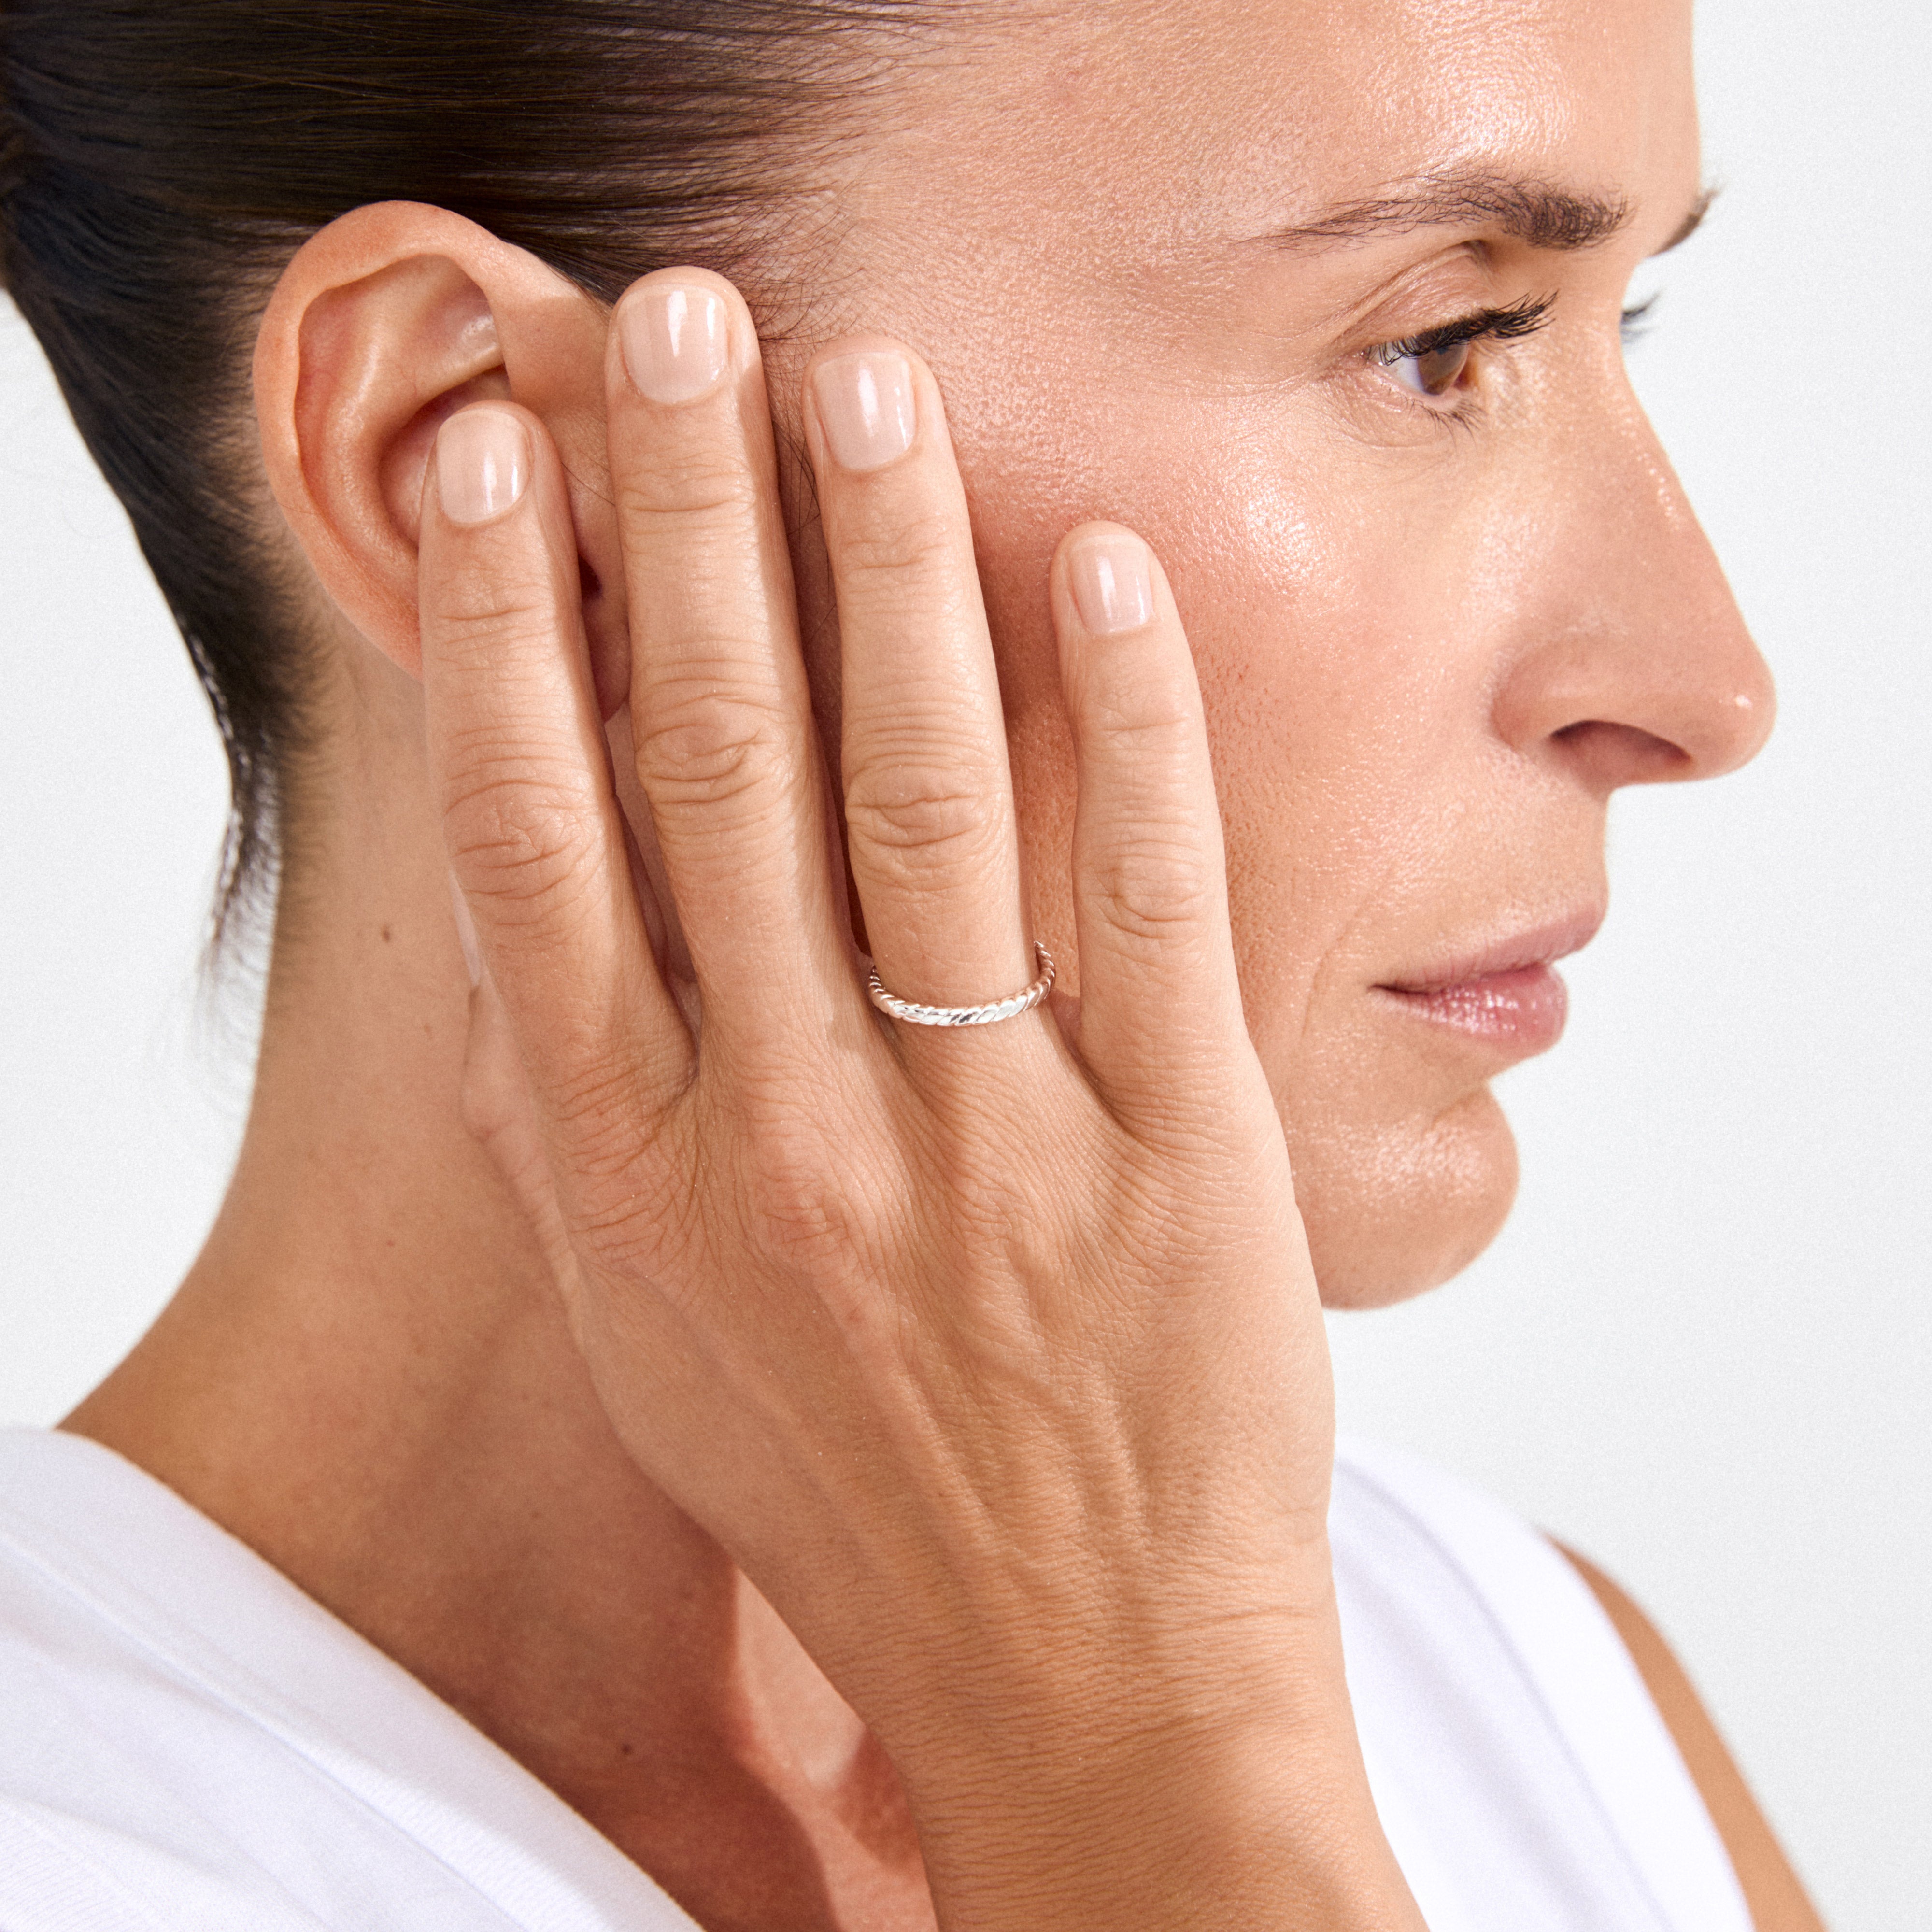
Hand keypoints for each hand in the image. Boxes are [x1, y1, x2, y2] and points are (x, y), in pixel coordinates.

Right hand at [420, 268, 1419, 1930]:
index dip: (516, 628)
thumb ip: (585, 1122)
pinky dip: (1121, 713)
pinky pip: (1142, 893)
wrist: (1075, 1675)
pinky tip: (1094, 559)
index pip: (544, 843)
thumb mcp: (658, 1331)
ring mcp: (992, 1144)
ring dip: (891, 565)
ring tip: (864, 384)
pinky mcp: (1175, 1154)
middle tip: (682, 323)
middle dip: (693, 519)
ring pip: (924, 796)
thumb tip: (522, 906)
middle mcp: (792, 1139)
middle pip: (722, 768)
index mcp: (644, 1175)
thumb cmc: (850, 1487)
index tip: (507, 457)